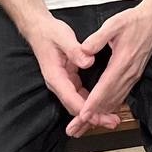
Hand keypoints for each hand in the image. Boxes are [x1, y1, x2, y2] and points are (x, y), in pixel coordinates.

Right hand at [21, 14, 119, 130]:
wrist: (39, 29)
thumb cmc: (50, 33)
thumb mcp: (64, 38)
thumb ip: (75, 50)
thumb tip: (88, 62)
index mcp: (55, 76)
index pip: (71, 98)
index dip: (86, 109)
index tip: (99, 116)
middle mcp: (59, 83)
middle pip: (76, 106)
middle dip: (93, 116)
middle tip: (111, 122)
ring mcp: (64, 82)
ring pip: (79, 102)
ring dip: (94, 111)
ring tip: (111, 118)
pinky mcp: (69, 78)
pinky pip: (81, 94)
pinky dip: (92, 101)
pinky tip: (103, 105)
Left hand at [66, 2, 151, 137]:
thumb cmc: (134, 20)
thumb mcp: (114, 23)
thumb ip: (98, 38)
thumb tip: (84, 51)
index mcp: (123, 61)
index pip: (106, 87)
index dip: (93, 103)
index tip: (82, 116)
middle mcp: (129, 72)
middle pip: (109, 100)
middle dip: (92, 117)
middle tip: (75, 129)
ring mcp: (133, 75)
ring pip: (116, 101)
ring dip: (100, 115)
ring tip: (84, 127)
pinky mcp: (135, 75)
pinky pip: (121, 96)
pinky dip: (110, 107)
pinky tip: (102, 114)